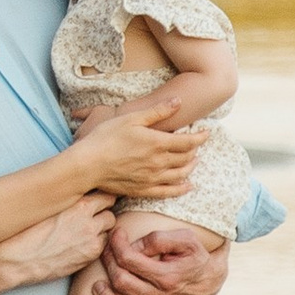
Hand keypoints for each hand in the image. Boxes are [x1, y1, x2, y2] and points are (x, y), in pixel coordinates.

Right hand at [0, 194, 114, 284]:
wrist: (18, 258)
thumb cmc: (26, 232)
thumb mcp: (48, 207)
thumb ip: (68, 202)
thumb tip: (77, 196)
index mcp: (77, 203)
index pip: (106, 194)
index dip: (102, 198)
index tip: (97, 202)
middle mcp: (87, 219)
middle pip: (111, 211)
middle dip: (103, 214)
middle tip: (91, 219)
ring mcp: (91, 238)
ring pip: (109, 230)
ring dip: (101, 230)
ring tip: (84, 233)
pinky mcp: (90, 255)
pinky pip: (103, 246)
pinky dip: (96, 245)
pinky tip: (81, 246)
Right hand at [79, 105, 202, 200]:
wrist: (88, 164)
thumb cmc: (106, 137)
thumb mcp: (132, 118)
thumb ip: (157, 112)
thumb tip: (178, 101)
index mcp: (158, 143)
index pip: (188, 141)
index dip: (201, 137)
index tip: (207, 132)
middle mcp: (159, 163)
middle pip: (186, 158)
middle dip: (195, 150)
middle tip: (197, 144)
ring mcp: (152, 178)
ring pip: (181, 175)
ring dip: (191, 167)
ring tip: (194, 162)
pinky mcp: (144, 190)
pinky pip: (169, 192)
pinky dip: (181, 189)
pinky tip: (187, 186)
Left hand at [91, 218, 227, 294]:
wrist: (212, 280)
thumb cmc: (196, 255)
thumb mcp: (186, 240)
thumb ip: (159, 240)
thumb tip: (134, 246)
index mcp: (167, 276)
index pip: (128, 259)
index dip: (116, 244)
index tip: (116, 234)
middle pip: (121, 283)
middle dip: (108, 263)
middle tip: (106, 251)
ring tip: (97, 286)